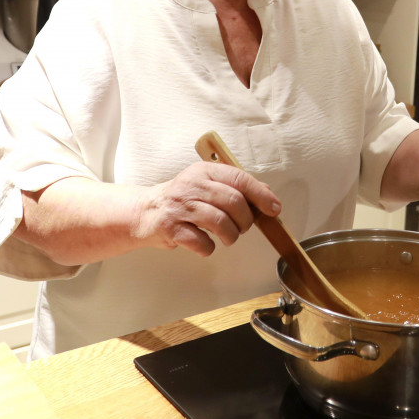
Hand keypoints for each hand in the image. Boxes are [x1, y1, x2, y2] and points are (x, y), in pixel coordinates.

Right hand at [136, 161, 281, 256]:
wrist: (144, 211)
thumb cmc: (182, 199)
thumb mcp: (206, 183)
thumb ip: (233, 186)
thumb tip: (266, 192)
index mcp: (204, 171)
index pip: (239, 178)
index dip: (261, 195)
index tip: (274, 208)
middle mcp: (191, 185)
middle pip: (233, 202)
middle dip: (245, 220)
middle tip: (243, 227)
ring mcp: (180, 206)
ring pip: (220, 222)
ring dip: (231, 236)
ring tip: (227, 238)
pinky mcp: (170, 228)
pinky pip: (202, 242)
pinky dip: (209, 248)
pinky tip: (205, 243)